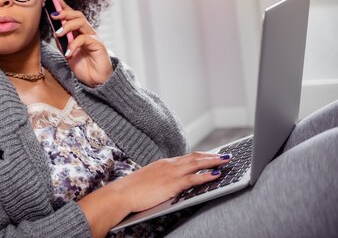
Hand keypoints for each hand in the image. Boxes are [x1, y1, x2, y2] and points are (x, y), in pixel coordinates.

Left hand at [52, 0, 112, 86]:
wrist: (96, 81)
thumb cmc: (84, 67)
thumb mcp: (68, 54)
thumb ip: (63, 42)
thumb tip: (54, 31)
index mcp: (79, 32)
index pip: (72, 15)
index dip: (63, 6)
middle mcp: (87, 32)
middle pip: (77, 14)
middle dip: (64, 12)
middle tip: (53, 15)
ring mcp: (93, 37)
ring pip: (82, 22)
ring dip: (68, 25)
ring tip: (58, 33)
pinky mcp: (98, 45)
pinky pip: (84, 38)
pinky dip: (74, 44)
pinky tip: (68, 53)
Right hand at [117, 152, 231, 212]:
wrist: (122, 194)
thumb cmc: (132, 190)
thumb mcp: (149, 181)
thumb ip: (161, 180)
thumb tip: (169, 185)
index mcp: (163, 164)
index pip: (187, 158)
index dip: (201, 156)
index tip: (212, 156)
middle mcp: (169, 165)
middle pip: (195, 157)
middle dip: (212, 156)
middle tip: (226, 155)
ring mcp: (170, 173)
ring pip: (197, 164)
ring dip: (214, 162)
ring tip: (227, 161)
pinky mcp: (172, 184)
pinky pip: (193, 178)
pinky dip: (206, 175)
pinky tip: (216, 174)